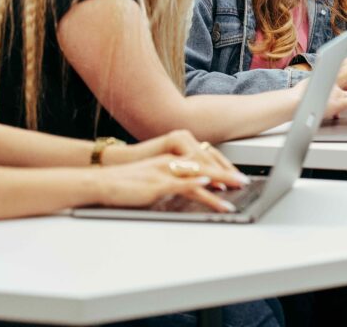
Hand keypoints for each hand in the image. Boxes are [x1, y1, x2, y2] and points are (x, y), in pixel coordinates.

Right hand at [93, 154, 243, 212]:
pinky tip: (207, 184)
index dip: (222, 167)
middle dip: (227, 174)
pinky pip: (180, 181)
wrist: (103, 180)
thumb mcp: (156, 177)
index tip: (236, 177)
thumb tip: (195, 187)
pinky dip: (195, 183)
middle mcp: (172, 159)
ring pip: (197, 173)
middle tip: (243, 182)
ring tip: (234, 190)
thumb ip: (175, 179)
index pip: (204, 159)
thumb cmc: (128, 181)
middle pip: (206, 164)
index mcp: (173, 156)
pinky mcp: (156, 181)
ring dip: (218, 182)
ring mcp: (165, 169)